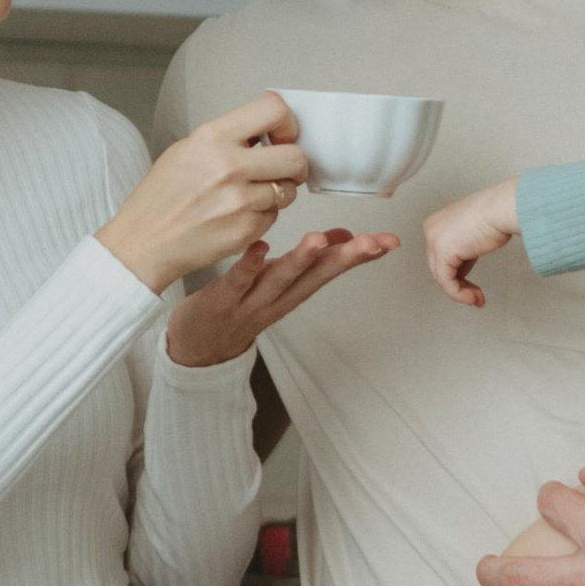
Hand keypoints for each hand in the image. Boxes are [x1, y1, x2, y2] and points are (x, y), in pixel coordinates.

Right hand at [100, 97, 306, 291]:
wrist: (144, 242)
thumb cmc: (160, 199)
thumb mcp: (186, 150)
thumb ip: (228, 137)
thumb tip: (265, 131)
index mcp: (212, 138)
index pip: (275, 111)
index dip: (287, 124)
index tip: (282, 135)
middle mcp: (229, 166)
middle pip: (295, 156)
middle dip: (294, 163)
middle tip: (282, 169)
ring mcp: (240, 200)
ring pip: (287, 190)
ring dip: (276, 193)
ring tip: (249, 196)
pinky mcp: (246, 230)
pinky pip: (274, 216)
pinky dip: (262, 216)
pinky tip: (236, 216)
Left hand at [165, 226, 396, 367]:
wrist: (195, 349)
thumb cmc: (237, 309)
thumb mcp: (279, 285)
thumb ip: (308, 261)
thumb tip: (339, 236)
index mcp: (293, 293)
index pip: (332, 271)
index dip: (361, 256)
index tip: (390, 241)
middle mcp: (277, 300)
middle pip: (315, 278)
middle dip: (345, 259)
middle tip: (372, 242)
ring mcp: (250, 302)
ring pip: (280, 280)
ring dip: (301, 261)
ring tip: (319, 240)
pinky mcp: (221, 300)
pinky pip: (236, 281)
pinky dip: (249, 265)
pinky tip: (260, 247)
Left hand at [424, 179, 519, 305]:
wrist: (501, 208)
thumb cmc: (495, 214)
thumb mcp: (473, 234)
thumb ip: (463, 251)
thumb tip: (462, 270)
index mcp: (436, 223)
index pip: (440, 256)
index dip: (457, 273)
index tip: (472, 285)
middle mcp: (431, 230)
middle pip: (439, 267)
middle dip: (459, 284)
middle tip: (475, 296)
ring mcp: (434, 240)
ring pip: (442, 277)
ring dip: (461, 292)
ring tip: (477, 299)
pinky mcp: (442, 252)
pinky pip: (447, 282)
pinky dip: (460, 294)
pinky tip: (473, 298)